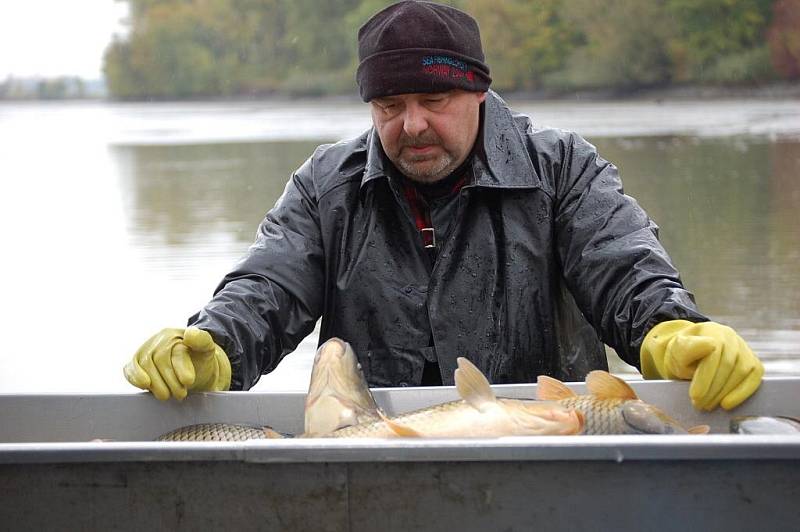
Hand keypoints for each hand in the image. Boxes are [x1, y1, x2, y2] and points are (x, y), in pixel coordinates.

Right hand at [124, 327, 230, 400]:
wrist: (194, 369)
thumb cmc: (200, 359)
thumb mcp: (207, 349)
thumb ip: (202, 340)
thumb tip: (190, 334)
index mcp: (177, 334)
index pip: (177, 351)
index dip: (182, 368)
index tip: (188, 381)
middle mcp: (160, 340)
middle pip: (161, 360)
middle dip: (171, 381)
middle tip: (181, 394)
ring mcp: (146, 350)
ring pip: (146, 366)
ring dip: (157, 384)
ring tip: (168, 394)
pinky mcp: (136, 362)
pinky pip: (130, 368)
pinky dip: (135, 377)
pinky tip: (145, 385)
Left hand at [640, 320, 763, 409]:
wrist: (691, 357)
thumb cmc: (683, 355)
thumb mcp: (676, 351)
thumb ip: (686, 348)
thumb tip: (710, 346)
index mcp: (712, 331)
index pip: (713, 354)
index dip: (705, 377)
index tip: (694, 395)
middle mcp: (731, 337)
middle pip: (727, 365)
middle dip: (712, 389)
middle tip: (699, 405)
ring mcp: (745, 350)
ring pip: (740, 373)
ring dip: (723, 393)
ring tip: (707, 406)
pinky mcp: (754, 364)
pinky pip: (754, 378)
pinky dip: (742, 393)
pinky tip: (727, 405)